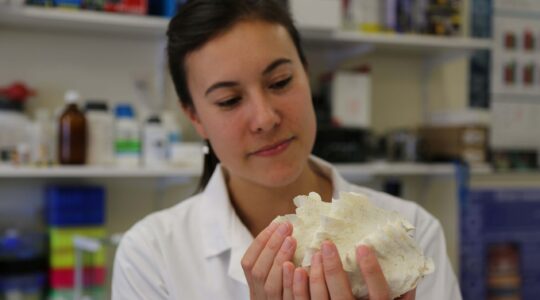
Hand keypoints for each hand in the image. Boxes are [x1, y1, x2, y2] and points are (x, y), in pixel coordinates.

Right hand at [241, 222, 296, 299]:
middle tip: (287, 227)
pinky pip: (287, 298)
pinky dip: (291, 282)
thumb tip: (285, 232)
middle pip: (258, 271)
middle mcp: (258, 296)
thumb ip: (274, 262)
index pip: (248, 263)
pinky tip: (301, 268)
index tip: (275, 224)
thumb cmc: (284, 295)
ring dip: (280, 259)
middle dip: (272, 246)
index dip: (260, 242)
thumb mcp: (273, 280)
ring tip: (292, 240)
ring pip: (271, 285)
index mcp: (254, 286)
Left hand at [283, 241, 415, 299]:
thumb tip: (411, 276)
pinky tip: (293, 269)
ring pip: (320, 299)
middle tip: (326, 244)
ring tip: (313, 254)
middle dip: (333, 268)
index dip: (371, 270)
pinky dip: (296, 287)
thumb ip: (403, 298)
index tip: (363, 247)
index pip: (378, 293)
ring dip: (314, 275)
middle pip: (342, 294)